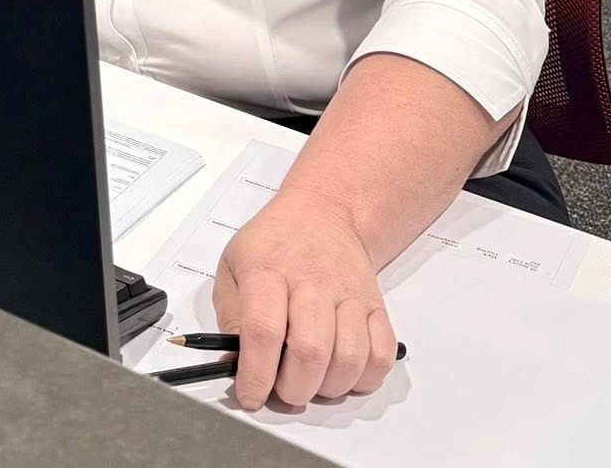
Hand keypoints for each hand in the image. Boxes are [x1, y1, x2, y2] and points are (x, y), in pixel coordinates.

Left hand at [213, 187, 398, 410]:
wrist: (323, 214)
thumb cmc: (272, 245)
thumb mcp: (233, 267)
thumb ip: (229, 317)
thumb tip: (233, 364)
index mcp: (268, 269)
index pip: (263, 328)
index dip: (256, 373)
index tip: (251, 396)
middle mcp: (312, 281)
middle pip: (310, 350)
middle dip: (294, 388)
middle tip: (282, 388)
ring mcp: (349, 294)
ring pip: (349, 358)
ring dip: (328, 387)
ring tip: (311, 380)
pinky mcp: (376, 306)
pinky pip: (381, 355)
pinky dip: (364, 378)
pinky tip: (342, 371)